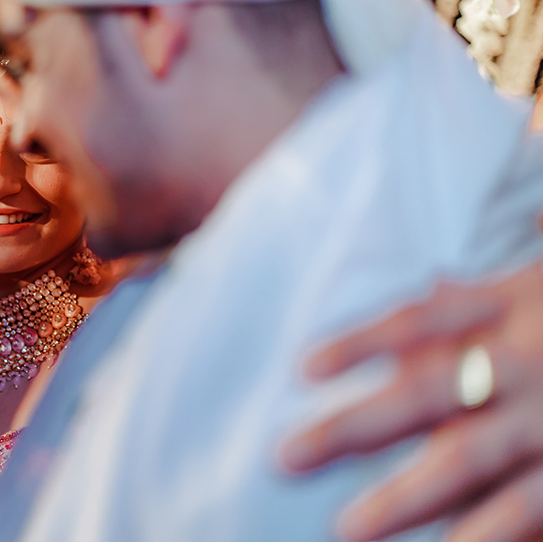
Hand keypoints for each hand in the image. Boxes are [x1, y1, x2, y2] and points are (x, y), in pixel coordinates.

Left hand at [278, 264, 542, 541]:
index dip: (360, 344)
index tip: (301, 370)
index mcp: (521, 305)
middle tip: (284, 457)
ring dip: (408, 499)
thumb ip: (486, 292)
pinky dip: (492, 533)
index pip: (422, 322)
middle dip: (353, 428)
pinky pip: (534, 512)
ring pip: (474, 463)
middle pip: (427, 395)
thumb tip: (428, 285)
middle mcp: (532, 362)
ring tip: (346, 530)